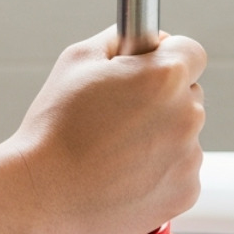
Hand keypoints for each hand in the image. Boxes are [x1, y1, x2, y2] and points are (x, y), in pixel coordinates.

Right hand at [5, 25, 206, 233]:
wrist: (42, 194)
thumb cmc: (55, 128)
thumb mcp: (78, 60)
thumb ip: (119, 39)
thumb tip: (143, 39)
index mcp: (166, 76)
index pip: (191, 52)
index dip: (166, 57)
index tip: (147, 70)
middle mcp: (187, 115)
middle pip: (189, 94)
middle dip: (162, 98)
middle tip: (120, 114)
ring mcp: (189, 158)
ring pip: (184, 135)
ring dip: (161, 137)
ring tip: (115, 150)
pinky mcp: (185, 193)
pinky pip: (180, 172)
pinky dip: (160, 172)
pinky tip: (123, 174)